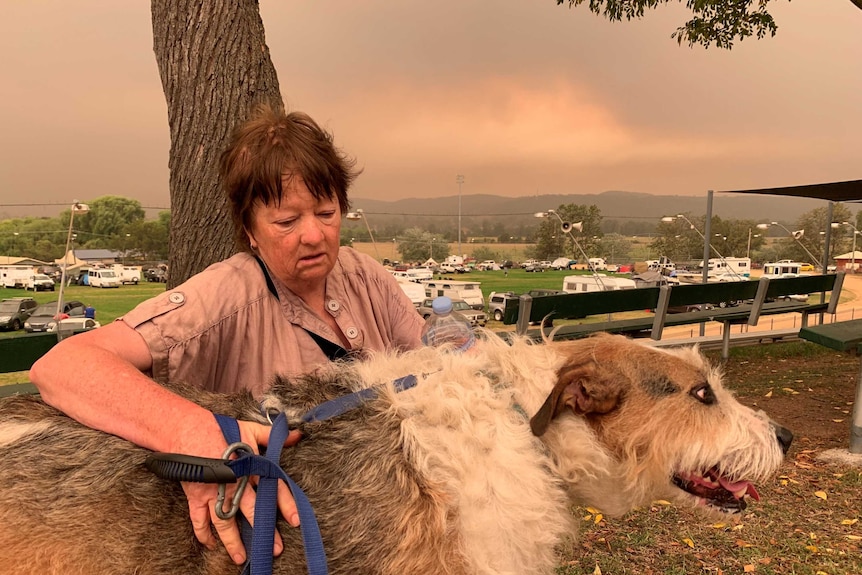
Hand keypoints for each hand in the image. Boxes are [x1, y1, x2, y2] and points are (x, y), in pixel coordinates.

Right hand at [182, 421, 301, 564]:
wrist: (187, 429)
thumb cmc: (221, 429)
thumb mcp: (250, 430)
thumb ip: (273, 436)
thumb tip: (298, 434)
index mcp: (250, 468)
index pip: (272, 488)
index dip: (285, 503)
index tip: (295, 520)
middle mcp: (233, 483)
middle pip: (251, 511)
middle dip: (263, 531)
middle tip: (274, 549)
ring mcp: (213, 492)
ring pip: (224, 522)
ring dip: (233, 542)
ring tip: (241, 557)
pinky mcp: (196, 497)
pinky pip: (199, 520)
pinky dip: (203, 534)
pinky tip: (210, 545)